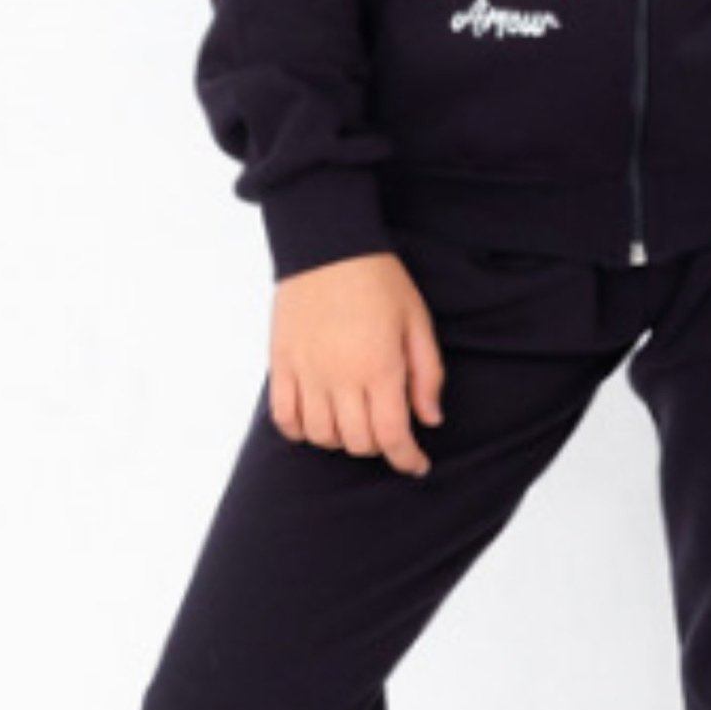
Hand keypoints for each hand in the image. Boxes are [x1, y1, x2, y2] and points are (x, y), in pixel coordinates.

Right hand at [268, 252, 445, 477]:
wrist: (328, 244)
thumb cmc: (379, 280)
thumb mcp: (417, 322)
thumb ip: (427, 374)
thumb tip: (429, 420)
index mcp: (380, 367)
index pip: (392, 436)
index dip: (407, 459)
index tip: (417, 465)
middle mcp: (341, 377)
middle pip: (358, 442)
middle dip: (379, 447)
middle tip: (389, 431)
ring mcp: (306, 372)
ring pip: (321, 436)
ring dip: (341, 440)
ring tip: (354, 422)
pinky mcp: (281, 363)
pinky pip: (284, 418)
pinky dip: (301, 430)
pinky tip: (317, 421)